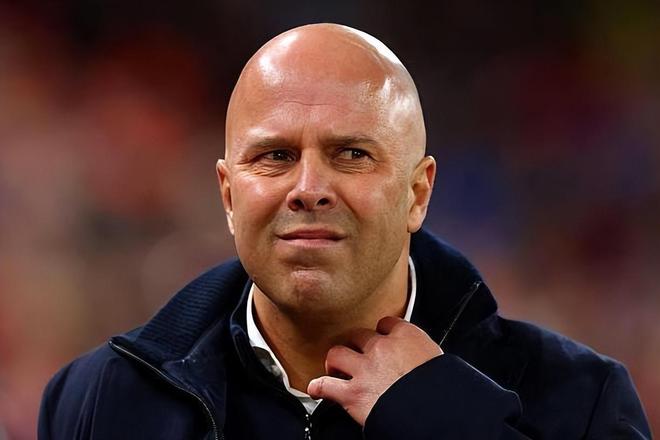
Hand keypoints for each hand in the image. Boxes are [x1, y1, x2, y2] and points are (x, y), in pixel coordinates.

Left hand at [307, 316, 442, 425]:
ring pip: (337, 354)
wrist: (435, 412)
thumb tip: (422, 360)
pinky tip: (317, 388)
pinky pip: (326, 386)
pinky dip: (319, 387)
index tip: (381, 339)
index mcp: (407, 337)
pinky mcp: (353, 393)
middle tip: (359, 356)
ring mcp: (365, 369)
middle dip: (357, 346)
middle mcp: (382, 347)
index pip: (386, 323)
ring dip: (336, 361)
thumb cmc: (442, 389)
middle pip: (359, 336)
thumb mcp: (438, 361)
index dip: (381, 333)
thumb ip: (423, 354)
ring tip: (337, 368)